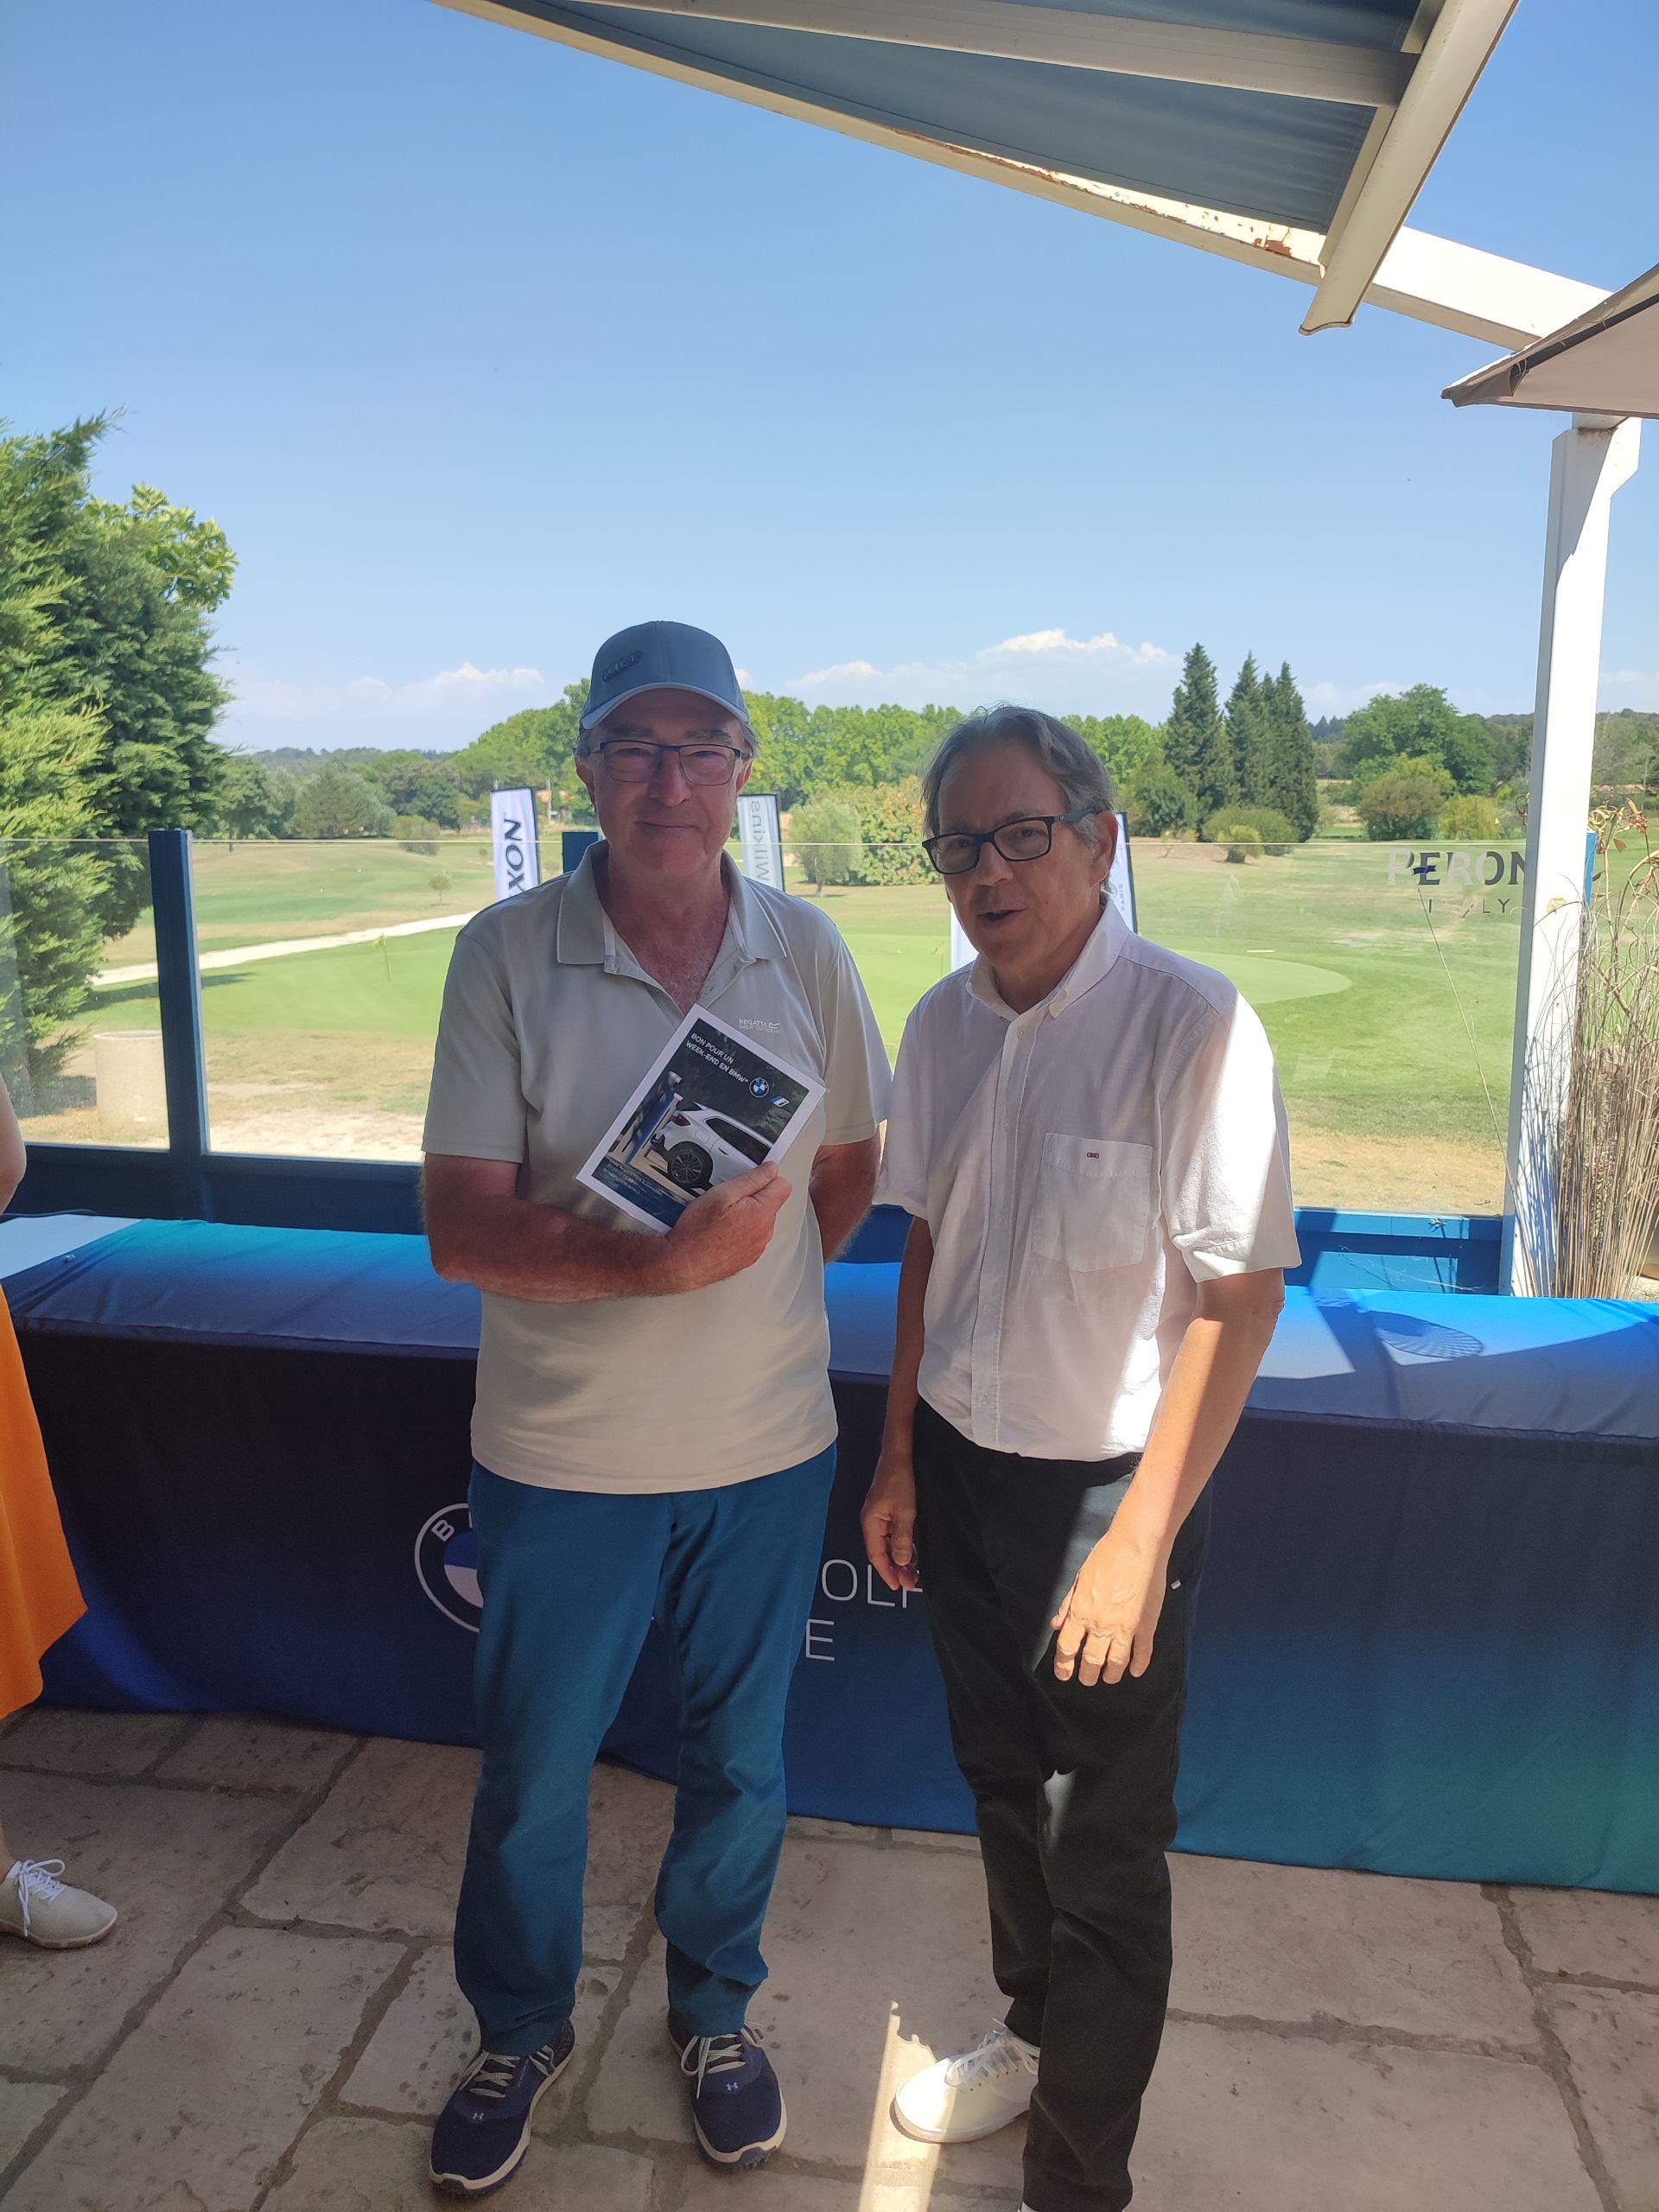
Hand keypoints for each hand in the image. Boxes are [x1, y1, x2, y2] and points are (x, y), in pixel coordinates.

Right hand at [659, 1164, 790, 1291]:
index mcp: (763, 1213)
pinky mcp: (749, 1257)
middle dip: (754, 1197)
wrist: (684, 1262)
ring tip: (722, 1217)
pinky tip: (722, 1231)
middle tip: (728, 1200)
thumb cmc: (698, 1230)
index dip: (766, 1177)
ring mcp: (758, 1246)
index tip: (751, 1178)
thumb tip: (771, 1170)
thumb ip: (752, 1179)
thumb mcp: (722, 1193)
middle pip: (771, 1203)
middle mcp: (765, 1231)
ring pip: (760, 1220)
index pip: (783, 1185)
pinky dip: (740, 1231)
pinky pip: (751, 1236)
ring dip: (747, 1215)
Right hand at [861, 1449, 919, 1591]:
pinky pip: (893, 1536)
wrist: (898, 1456)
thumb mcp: (905, 1511)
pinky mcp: (887, 1512)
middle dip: (896, 1570)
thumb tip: (900, 1562)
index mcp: (871, 1523)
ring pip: (888, 1545)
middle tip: (911, 1584)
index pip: (877, 1556)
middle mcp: (872, 1522)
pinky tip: (912, 1555)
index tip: (899, 1586)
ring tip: (914, 1574)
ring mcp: (879, 1518)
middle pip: (882, 1553)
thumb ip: (902, 1538)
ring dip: (900, 1559)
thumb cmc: (899, 1479)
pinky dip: (902, 1547)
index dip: (887, 1573)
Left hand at [1051, 1520, 1168, 1686]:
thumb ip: (1068, 1605)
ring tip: (1108, 1678)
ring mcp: (1125, 1627)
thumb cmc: (1105, 1556)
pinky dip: (1138, 1666)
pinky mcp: (1146, 1625)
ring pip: (1116, 1662)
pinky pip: (1142, 1653)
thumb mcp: (1079, 1579)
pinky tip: (1134, 1671)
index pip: (1067, 1647)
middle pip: (1091, 1660)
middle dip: (1088, 1675)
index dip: (1063, 1665)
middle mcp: (1100, 1624)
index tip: (1064, 1674)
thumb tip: (1057, 1625)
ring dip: (1111, 1674)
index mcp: (1080, 1611)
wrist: (1136, 1546)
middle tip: (1087, 1680)